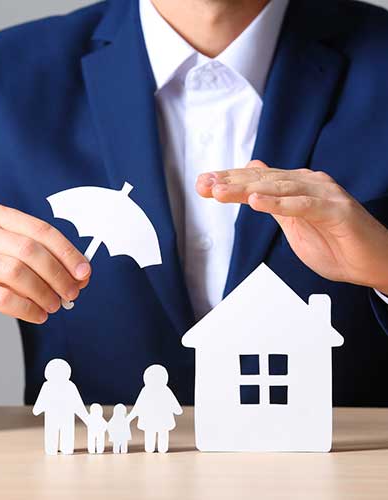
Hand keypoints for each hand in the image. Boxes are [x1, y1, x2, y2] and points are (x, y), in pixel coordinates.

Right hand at [0, 204, 90, 327]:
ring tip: (54, 305)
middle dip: (58, 274)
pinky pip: (3, 298)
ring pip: (17, 273)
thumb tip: (81, 274)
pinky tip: (38, 315)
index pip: (42, 230)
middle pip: (31, 251)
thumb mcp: (16, 255)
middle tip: (72, 293)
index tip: (84, 272)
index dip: (67, 252)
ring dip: (44, 293)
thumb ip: (47, 259)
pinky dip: (27, 309)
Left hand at [197, 161, 387, 293]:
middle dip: (230, 182)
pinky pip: (304, 205)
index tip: (202, 184)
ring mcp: (323, 194)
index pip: (257, 179)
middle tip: (205, 185)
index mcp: (296, 187)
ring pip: (278, 188)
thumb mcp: (294, 223)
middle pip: (263, 179)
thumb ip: (273, 201)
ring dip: (247, 189)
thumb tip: (254, 177)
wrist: (374, 263)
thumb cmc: (337, 245)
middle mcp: (309, 184)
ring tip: (220, 192)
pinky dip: (279, 203)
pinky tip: (257, 202)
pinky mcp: (337, 210)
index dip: (229, 180)